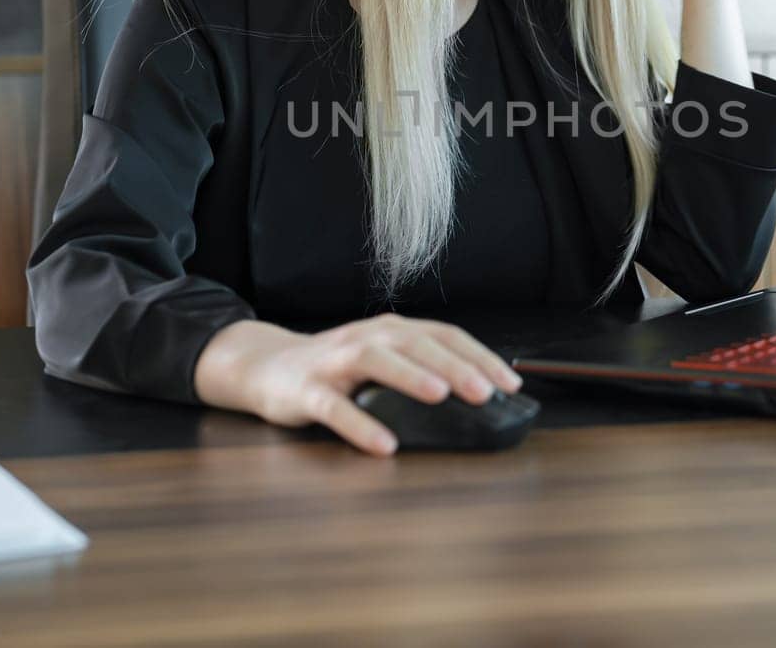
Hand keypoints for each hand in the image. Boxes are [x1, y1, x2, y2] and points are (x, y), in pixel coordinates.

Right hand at [194, 315, 522, 456]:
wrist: (264, 366)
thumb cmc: (335, 368)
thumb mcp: (380, 360)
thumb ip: (418, 370)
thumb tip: (477, 398)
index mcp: (391, 331)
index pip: (444, 336)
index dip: (479, 356)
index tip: (510, 383)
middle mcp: (367, 338)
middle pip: (415, 343)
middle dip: (454, 365)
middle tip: (486, 391)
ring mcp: (335, 363)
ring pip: (375, 360)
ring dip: (409, 375)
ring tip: (440, 396)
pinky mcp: (307, 391)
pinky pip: (334, 408)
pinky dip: (360, 426)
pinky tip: (384, 446)